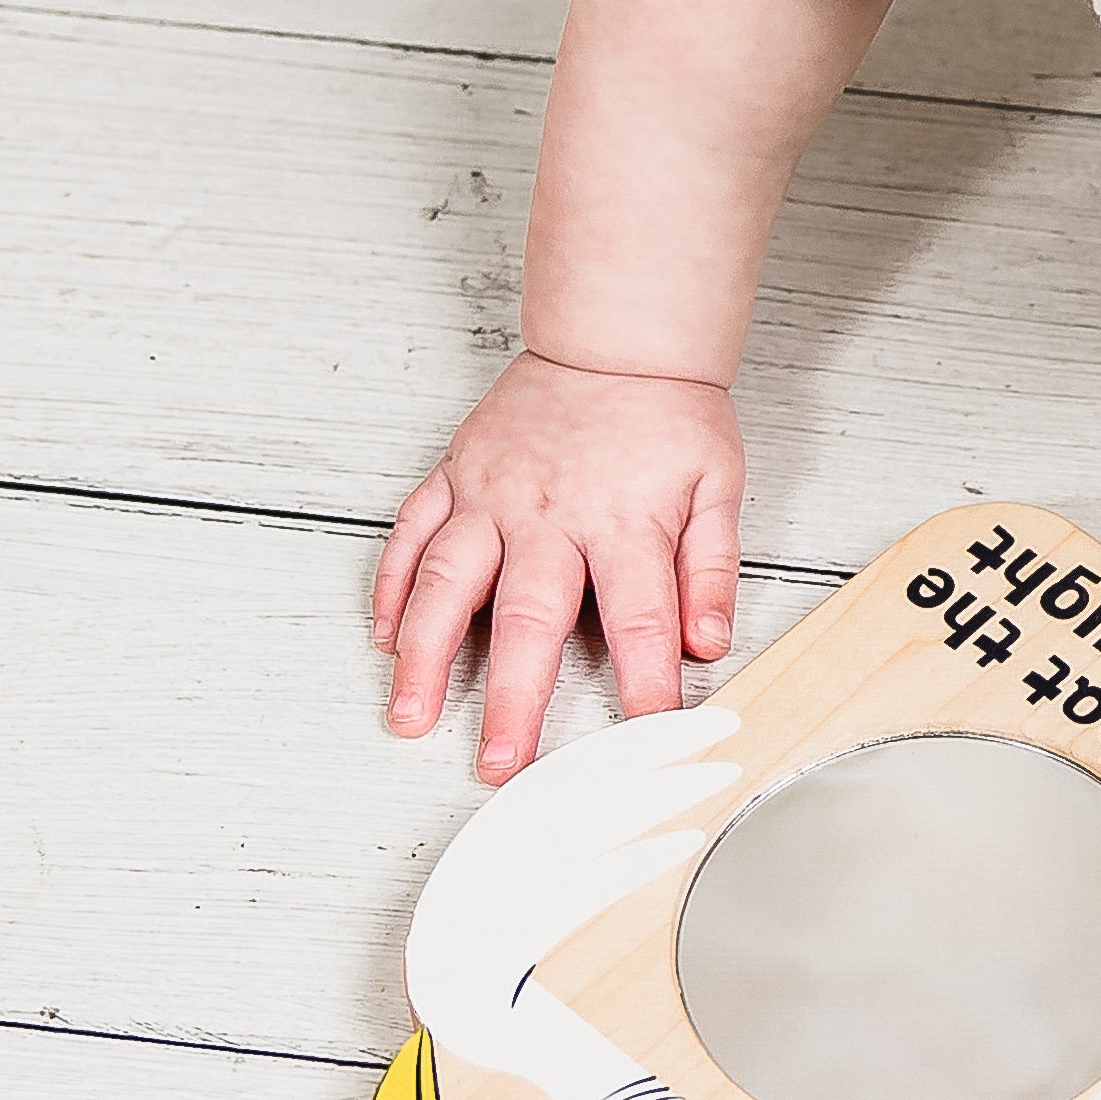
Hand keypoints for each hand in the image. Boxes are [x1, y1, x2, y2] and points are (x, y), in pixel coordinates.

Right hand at [371, 352, 744, 782]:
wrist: (617, 336)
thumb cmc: (670, 413)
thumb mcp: (718, 486)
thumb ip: (711, 569)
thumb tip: (709, 642)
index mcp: (623, 522)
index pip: (638, 619)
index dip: (643, 684)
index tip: (641, 738)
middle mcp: (548, 516)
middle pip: (529, 619)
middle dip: (513, 699)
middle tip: (499, 763)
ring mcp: (492, 496)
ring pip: (447, 583)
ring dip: (424, 655)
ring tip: (408, 716)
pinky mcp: (456, 474)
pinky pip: (412, 534)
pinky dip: (391, 586)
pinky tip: (382, 636)